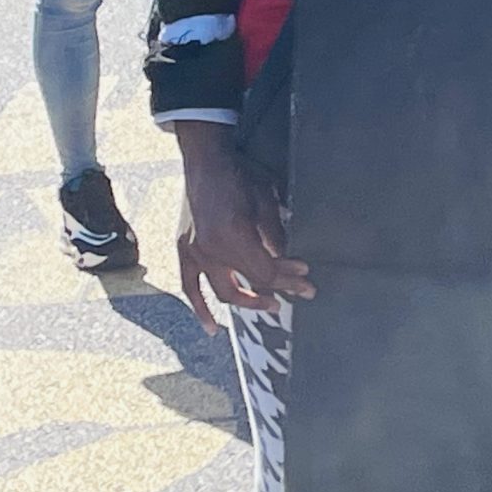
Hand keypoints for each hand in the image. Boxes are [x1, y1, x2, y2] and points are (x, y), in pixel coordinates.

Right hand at [173, 125, 311, 329]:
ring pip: (222, 291)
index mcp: (234, 237)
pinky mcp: (184, 251)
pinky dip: (200, 309)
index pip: (265, 271)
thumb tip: (284, 257)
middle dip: (277, 288)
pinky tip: (212, 328)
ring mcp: (195, 254)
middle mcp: (212, 251)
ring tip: (269, 306)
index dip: (288, 279)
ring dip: (247, 301)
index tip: (307, 281)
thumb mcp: (267, 201)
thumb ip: (275, 234)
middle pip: (249, 281)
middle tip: (298, 290)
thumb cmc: (240, 176)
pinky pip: (190, 288)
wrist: (206, 163)